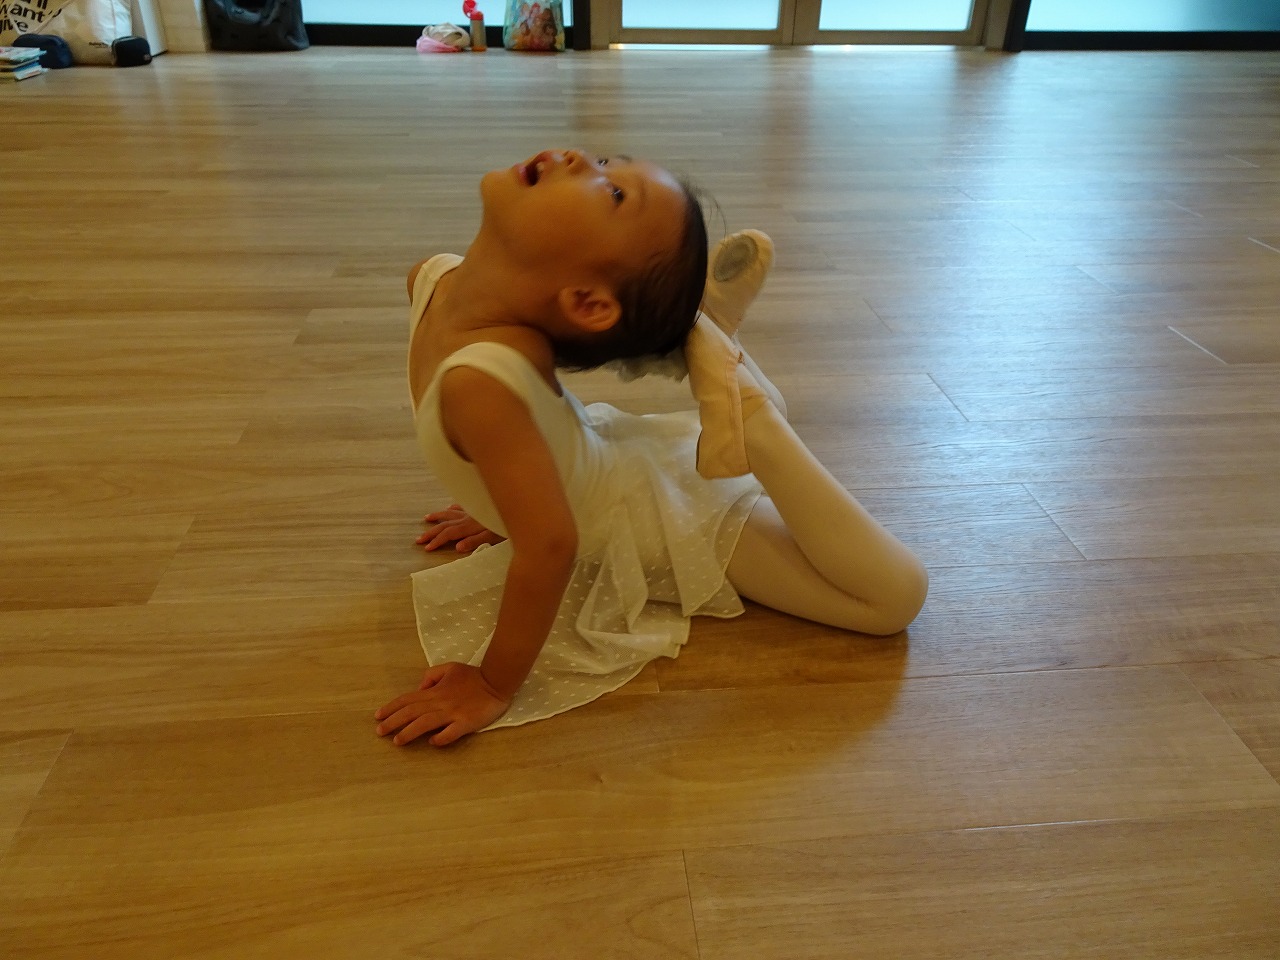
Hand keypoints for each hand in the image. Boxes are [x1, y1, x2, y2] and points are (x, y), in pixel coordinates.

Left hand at [375, 662, 511, 746]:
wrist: (497, 681)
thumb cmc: (473, 675)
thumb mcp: (450, 668)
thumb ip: (432, 675)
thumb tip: (419, 688)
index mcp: (435, 690)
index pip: (408, 699)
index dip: (391, 708)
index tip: (378, 716)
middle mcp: (440, 702)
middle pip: (411, 712)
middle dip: (393, 722)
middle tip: (379, 732)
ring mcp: (453, 713)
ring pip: (425, 723)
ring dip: (409, 732)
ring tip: (397, 741)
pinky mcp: (466, 723)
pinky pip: (450, 733)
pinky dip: (440, 738)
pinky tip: (432, 743)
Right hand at [416, 504, 505, 553]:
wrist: (519, 504)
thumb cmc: (509, 524)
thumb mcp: (495, 536)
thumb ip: (476, 541)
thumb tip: (457, 547)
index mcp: (470, 526)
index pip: (448, 534)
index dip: (436, 541)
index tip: (426, 548)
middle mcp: (469, 516)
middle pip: (445, 524)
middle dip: (431, 532)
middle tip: (419, 539)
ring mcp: (474, 510)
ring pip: (451, 512)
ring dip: (438, 516)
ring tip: (427, 518)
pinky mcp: (480, 505)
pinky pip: (464, 505)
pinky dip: (455, 507)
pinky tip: (450, 506)